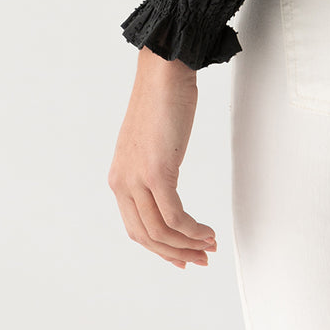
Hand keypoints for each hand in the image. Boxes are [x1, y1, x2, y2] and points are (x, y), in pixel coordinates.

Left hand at [109, 46, 217, 268]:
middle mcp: (123, 182)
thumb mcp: (150, 143)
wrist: (164, 70)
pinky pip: (175, 215)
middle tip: (200, 259)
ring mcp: (138, 178)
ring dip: (188, 244)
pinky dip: (193, 230)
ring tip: (210, 245)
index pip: (136, 228)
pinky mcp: (158, 171)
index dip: (159, 248)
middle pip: (146, 236)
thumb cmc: (162, 99)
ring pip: (161, 231)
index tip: (182, 255)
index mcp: (120, 178)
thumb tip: (168, 188)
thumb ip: (153, 169)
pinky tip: (207, 231)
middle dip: (175, 253)